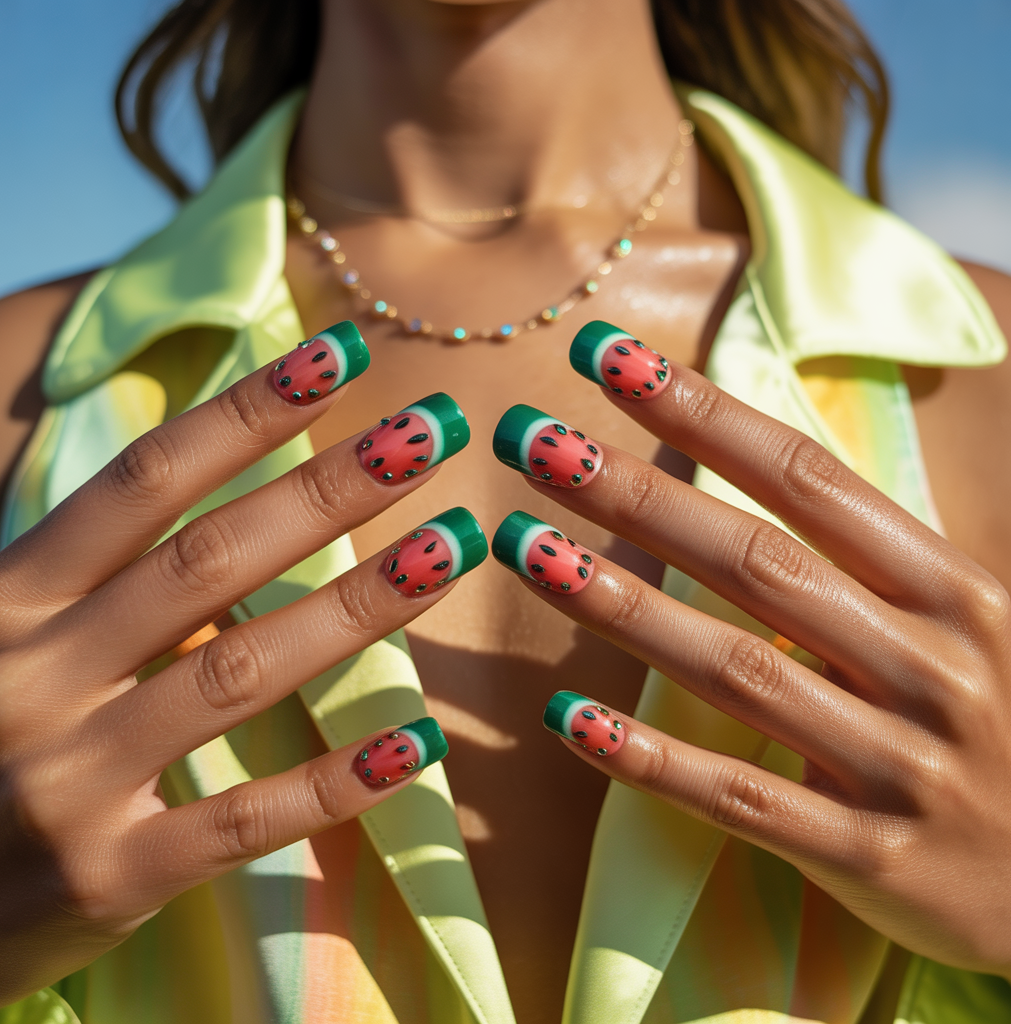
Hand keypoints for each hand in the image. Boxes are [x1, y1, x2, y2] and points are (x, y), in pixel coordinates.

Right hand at [0, 329, 478, 1009]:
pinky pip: (240, 821)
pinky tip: (417, 743)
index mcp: (7, 601)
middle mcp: (28, 677)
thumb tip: (229, 490)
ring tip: (450, 551)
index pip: (145, 482)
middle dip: (328, 489)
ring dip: (357, 609)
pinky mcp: (104, 879)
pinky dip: (334, 782)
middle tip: (434, 432)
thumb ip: (97, 575)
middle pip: (206, 560)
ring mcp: (65, 783)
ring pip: (239, 674)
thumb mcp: (9, 638)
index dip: (246, 412)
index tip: (343, 354)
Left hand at [490, 327, 1010, 978]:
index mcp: (950, 588)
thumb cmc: (1001, 722)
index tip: (608, 358)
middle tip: (532, 440)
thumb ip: (859, 557)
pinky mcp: (872, 858)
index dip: (702, 413)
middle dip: (636, 493)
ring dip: (620, 608)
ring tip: (527, 549)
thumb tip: (727, 469)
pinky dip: (650, 759)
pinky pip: (740, 801)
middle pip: (755, 559)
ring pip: (736, 671)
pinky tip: (565, 719)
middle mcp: (930, 663)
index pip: (804, 475)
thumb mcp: (957, 620)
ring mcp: (903, 765)